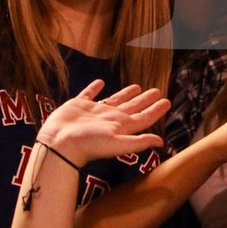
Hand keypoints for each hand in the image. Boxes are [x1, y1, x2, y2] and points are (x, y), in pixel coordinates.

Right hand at [37, 79, 168, 166]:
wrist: (59, 143)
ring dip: (125, 94)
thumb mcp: (117, 143)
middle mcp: (109, 119)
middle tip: (157, 91)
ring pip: (114, 100)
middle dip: (145, 100)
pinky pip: (88, 94)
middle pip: (132, 107)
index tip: (167, 101)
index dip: (156, 110)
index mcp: (121, 126)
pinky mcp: (77, 106)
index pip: (144, 117)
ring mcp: (93, 112)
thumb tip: (161, 142)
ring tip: (136, 87)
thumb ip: (139, 142)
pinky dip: (94, 88)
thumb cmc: (88, 144)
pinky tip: (99, 83)